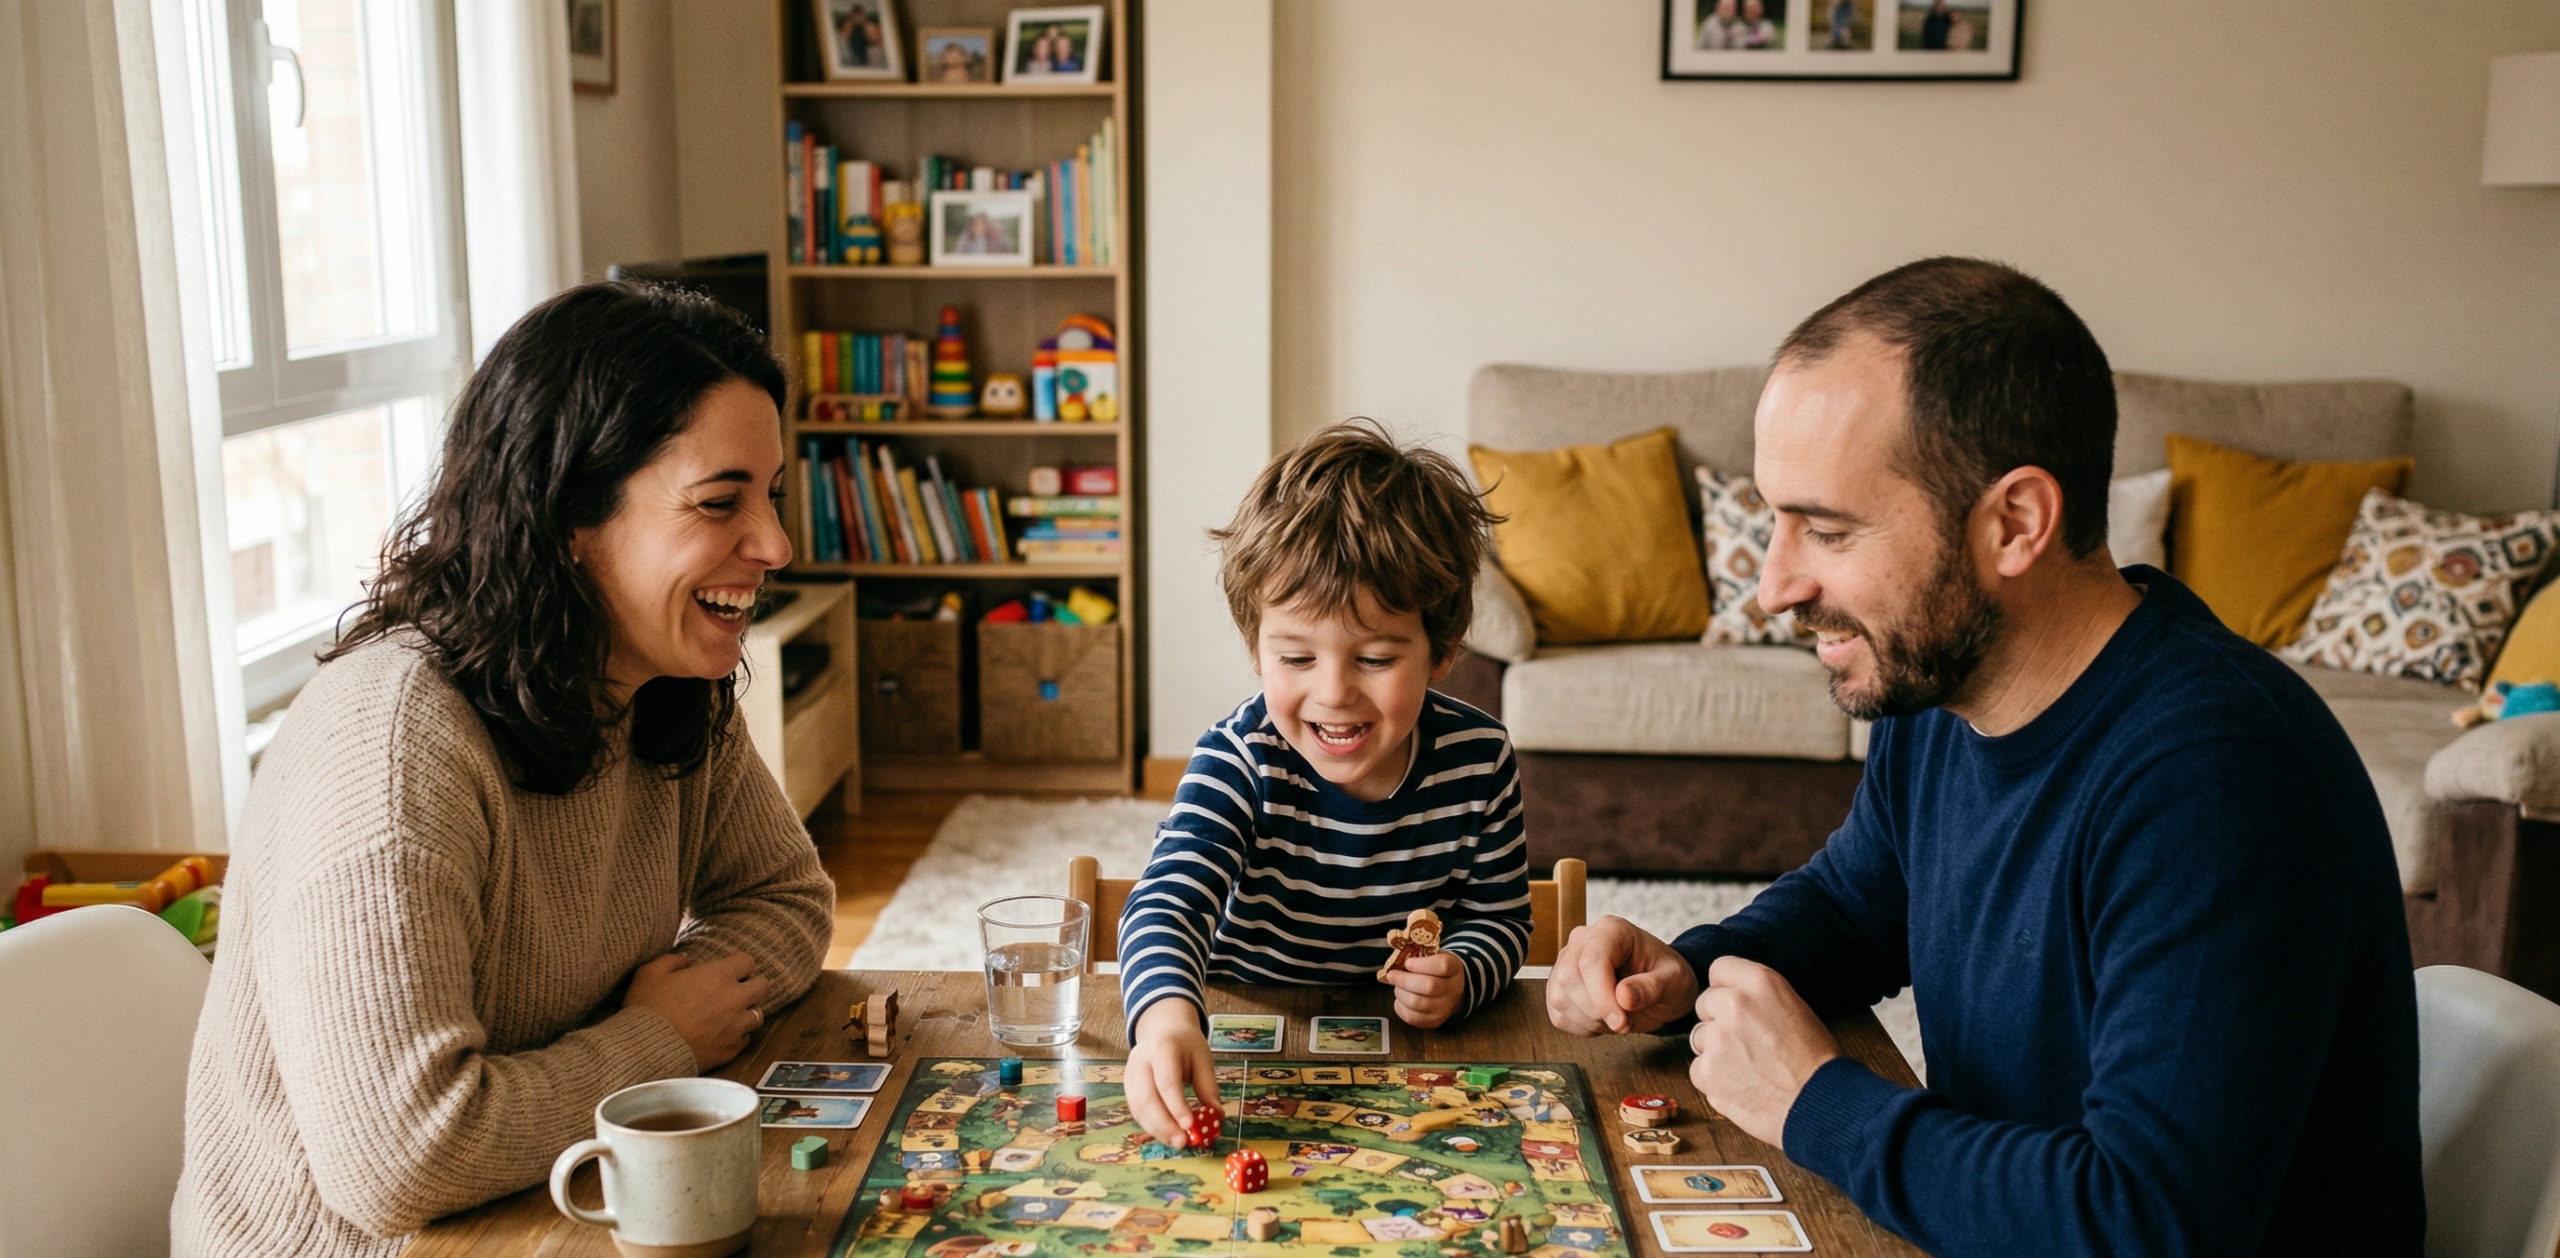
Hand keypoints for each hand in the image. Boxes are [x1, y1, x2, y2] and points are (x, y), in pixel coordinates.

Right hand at [624, 951, 770, 1070]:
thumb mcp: (649, 973)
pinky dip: (737, 1035)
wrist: (644, 1051)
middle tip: (735, 989)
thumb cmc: (647, 1009)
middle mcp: (734, 999)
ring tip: (730, 1014)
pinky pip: (745, 1039)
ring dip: (747, 1011)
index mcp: (718, 975)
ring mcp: (735, 1027)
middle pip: (763, 986)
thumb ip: (671, 960)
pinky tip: (722, 1034)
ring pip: (759, 1014)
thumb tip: (685, 960)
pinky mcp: (730, 1050)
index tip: (727, 969)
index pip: (747, 960)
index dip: (737, 963)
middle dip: (752, 985)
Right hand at [1125, 999, 1219, 1148]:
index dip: (1176, 1106)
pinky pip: (1136, 1110)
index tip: (1189, 1126)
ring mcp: (1130, 1073)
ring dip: (1157, 1129)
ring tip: (1176, 1142)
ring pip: (1138, 1107)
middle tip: (1182, 1142)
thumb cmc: (1186, 1046)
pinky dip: (1150, 1125)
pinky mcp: (1127, 1086)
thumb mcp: (1203, 1058)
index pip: (1167, 1081)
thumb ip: (1208, 1087)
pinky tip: (1166, 1134)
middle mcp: (1140, 1060)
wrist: (1164, 1030)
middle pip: (1147, 1098)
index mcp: (1162, 1047)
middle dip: (1164, 1124)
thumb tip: (1216, 1115)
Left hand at [1385, 951, 1464, 1027]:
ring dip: (1401, 993)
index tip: (1408, 963)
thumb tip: (1395, 962)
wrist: (1449, 990)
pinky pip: (1412, 1017)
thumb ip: (1418, 956)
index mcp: (1454, 968)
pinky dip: (1400, 1007)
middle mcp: (1454, 989)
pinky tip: (1400, 1000)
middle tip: (1392, 975)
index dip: (1421, 964)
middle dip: (1405, 980)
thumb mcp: (1433, 957)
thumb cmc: (1435, 970)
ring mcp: (1445, 1008)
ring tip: (1397, 987)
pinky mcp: (1435, 1021)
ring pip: (1418, 1003)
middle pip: (1429, 986)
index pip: (1443, 966)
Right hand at [1547, 915, 1699, 1035]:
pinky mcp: (1560, 986)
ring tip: (1618, 1020)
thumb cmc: (1668, 977)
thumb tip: (1623, 997)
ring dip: (1589, 1021)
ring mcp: (1567, 962)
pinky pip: (1557, 1013)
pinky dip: (1580, 1027)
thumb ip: (1652, 987)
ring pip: (1559, 997)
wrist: (1661, 988)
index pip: (1591, 961)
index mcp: (1612, 930)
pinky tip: (1603, 1022)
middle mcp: (1583, 940)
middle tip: (1625, 1023)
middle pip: (1568, 977)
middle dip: (1596, 1011)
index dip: (1602, 996)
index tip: (1622, 1022)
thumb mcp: (1674, 981)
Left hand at [1686, 956, 1840, 1148]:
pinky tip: (1742, 1087)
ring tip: (1749, 1069)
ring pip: (1700, 1038)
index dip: (1726, 988)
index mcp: (1761, 982)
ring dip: (1716, 1052)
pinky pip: (1698, 1070)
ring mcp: (1717, 1038)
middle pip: (1705, 1003)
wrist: (1820, 1104)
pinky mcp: (1707, 1071)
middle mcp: (1735, 1004)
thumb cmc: (1816, 1061)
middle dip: (1719, 1021)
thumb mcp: (1794, 1008)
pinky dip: (1715, 1080)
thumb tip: (1730, 997)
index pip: (1720, 969)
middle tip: (1747, 1044)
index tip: (1734, 1004)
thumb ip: (1758, 998)